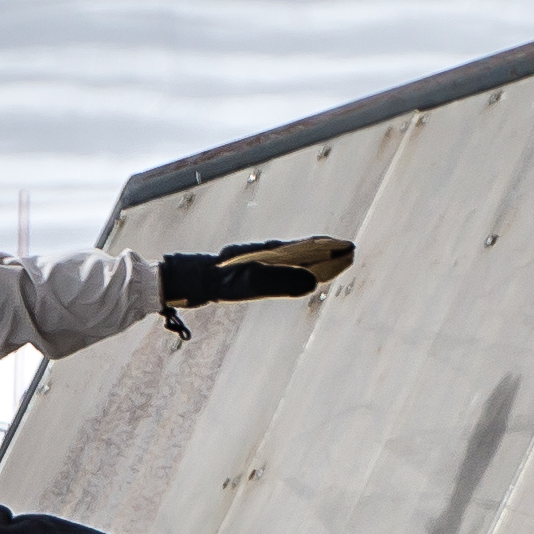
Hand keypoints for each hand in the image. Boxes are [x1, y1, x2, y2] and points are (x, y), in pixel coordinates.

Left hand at [159, 234, 356, 307]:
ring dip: (310, 257)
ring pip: (289, 256)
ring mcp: (254, 260)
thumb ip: (278, 282)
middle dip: (324, 250)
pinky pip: (277, 266)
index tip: (348, 249)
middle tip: (348, 250)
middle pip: (300, 249)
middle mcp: (262, 252)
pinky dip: (293, 266)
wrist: (185, 280)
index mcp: (267, 252)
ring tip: (329, 257)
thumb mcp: (248, 284)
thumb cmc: (215, 281)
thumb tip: (311, 282)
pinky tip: (294, 270)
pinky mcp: (246, 271)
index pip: (305, 248)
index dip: (328, 250)